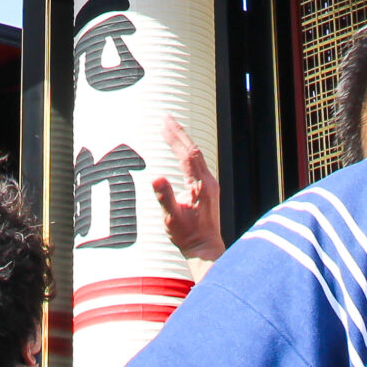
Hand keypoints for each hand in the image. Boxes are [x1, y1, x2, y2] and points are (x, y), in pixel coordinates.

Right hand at [151, 114, 224, 264]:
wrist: (206, 249)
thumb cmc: (188, 237)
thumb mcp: (171, 220)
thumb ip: (165, 198)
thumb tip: (156, 177)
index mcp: (200, 186)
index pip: (187, 155)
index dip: (175, 139)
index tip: (164, 124)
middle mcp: (209, 182)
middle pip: (194, 150)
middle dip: (179, 133)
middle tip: (166, 117)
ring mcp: (210, 184)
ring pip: (197, 155)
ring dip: (183, 140)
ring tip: (170, 127)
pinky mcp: (209, 188)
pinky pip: (198, 163)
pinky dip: (187, 151)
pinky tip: (180, 148)